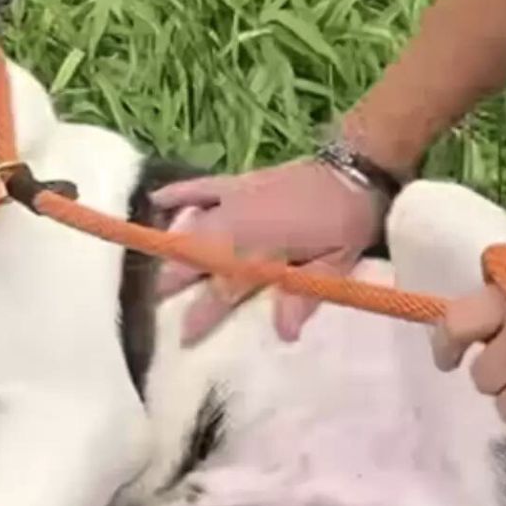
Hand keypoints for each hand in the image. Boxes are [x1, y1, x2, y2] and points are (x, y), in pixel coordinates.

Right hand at [151, 159, 387, 345]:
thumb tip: (284, 334)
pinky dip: (177, 193)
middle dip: (174, 282)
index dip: (203, 314)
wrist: (355, 168)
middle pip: (198, 259)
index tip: (183, 337)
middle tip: (151, 302)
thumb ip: (306, 295)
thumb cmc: (349, 221)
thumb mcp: (338, 263)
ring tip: (149, 265)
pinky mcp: (238, 183)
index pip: (225, 290)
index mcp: (266, 251)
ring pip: (191, 228)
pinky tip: (154, 200)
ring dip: (170, 247)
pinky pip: (200, 187)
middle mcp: (241, 227)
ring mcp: (235, 201)